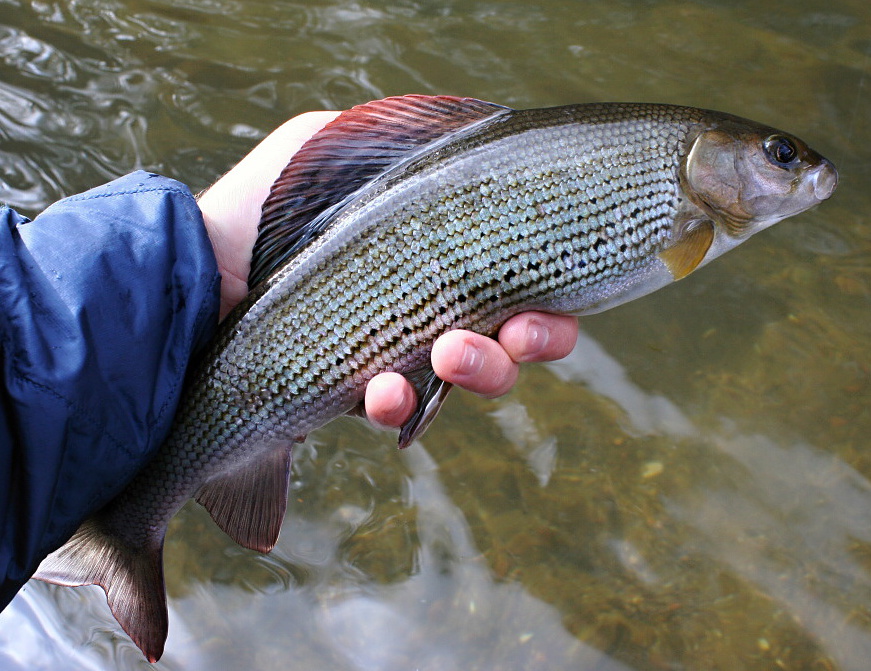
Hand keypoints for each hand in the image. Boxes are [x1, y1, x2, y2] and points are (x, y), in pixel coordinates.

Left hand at [196, 111, 578, 429]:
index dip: (546, 304)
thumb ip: (406, 139)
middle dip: (527, 343)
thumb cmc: (263, 203)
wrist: (190, 269)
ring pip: (470, 380)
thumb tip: (475, 134)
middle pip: (514, 340)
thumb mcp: (332, 144)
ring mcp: (394, 352)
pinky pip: (397, 409)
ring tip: (448, 354)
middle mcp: (428, 304)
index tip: (540, 308)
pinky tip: (379, 391)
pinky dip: (398, 403)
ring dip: (478, 372)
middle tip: (514, 334)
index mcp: (438, 253)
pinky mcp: (352, 392)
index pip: (518, 283)